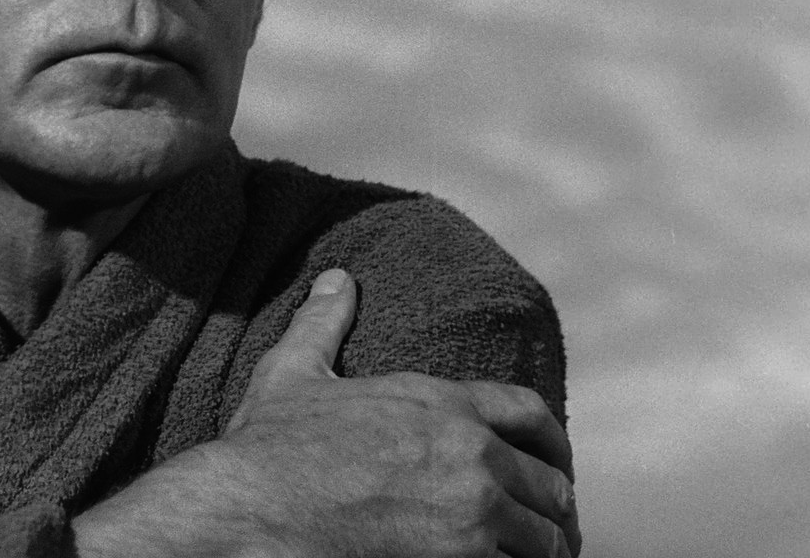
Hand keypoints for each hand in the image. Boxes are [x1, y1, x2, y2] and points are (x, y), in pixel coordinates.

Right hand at [76, 269, 579, 557]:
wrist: (253, 510)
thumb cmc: (268, 447)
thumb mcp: (295, 372)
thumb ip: (323, 323)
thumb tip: (335, 278)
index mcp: (441, 402)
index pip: (530, 412)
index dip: (552, 441)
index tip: (557, 462)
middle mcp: (471, 453)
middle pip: (550, 484)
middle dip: (552, 506)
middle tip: (549, 525)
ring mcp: (472, 512)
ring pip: (545, 538)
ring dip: (542, 548)